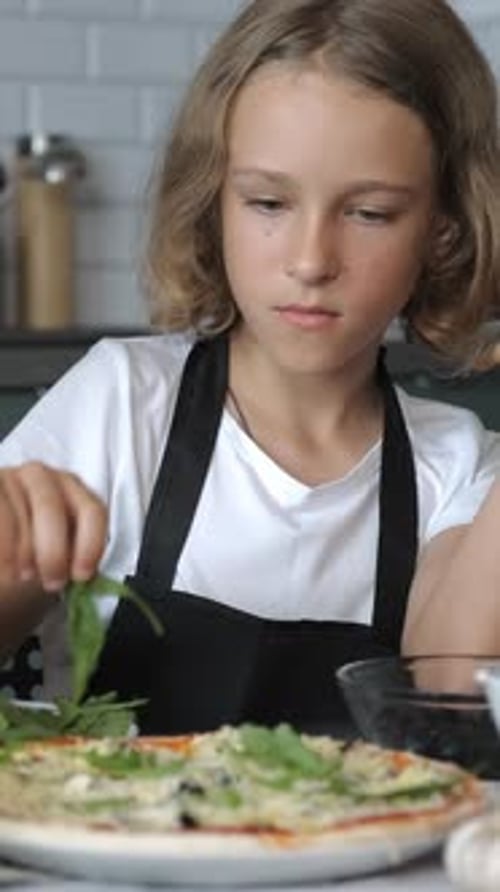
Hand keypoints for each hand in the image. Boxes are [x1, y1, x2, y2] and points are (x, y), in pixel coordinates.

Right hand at [0, 462, 107, 592]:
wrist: (1, 547)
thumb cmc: (27, 547)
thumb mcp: (54, 550)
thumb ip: (72, 556)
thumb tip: (84, 576)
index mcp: (71, 488)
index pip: (92, 510)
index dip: (90, 545)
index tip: (81, 575)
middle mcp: (41, 475)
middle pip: (52, 511)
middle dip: (53, 554)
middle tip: (51, 582)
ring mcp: (10, 477)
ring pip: (19, 518)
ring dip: (24, 554)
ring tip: (21, 574)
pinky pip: (1, 519)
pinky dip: (4, 549)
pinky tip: (7, 566)